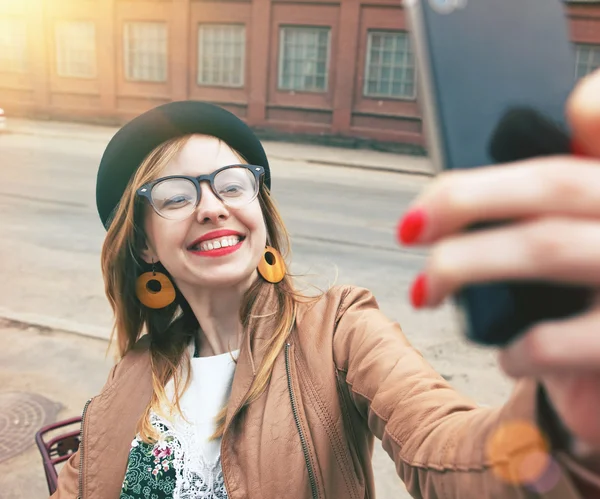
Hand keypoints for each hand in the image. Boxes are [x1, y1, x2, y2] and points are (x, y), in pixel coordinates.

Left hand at [397, 69, 599, 449]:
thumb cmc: (581, 298)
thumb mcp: (567, 242)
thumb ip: (539, 207)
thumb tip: (448, 197)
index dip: (594, 105)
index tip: (565, 101)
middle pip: (553, 182)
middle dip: (464, 199)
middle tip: (407, 228)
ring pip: (544, 246)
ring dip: (464, 265)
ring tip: (424, 291)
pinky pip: (557, 337)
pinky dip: (517, 347)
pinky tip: (507, 356)